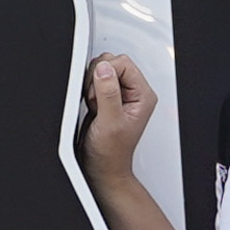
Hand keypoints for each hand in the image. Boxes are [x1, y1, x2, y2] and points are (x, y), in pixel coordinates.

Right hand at [80, 50, 162, 184]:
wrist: (102, 166)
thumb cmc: (111, 152)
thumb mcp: (110, 122)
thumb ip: (108, 92)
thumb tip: (103, 68)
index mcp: (142, 95)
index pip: (123, 63)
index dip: (106, 74)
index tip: (99, 94)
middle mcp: (133, 92)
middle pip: (112, 63)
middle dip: (97, 79)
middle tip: (98, 101)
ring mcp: (119, 94)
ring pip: (101, 70)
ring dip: (91, 86)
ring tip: (96, 106)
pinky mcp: (106, 98)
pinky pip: (93, 82)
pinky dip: (88, 92)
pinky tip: (92, 107)